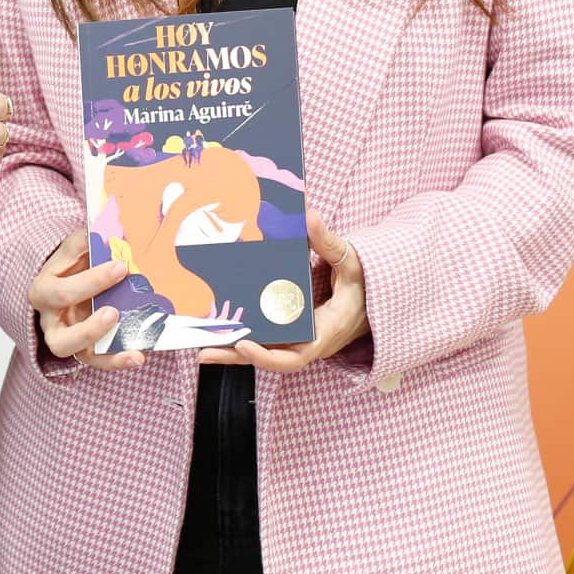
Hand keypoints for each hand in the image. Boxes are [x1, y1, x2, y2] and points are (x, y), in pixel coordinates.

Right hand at [29, 229, 145, 369]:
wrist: (68, 286)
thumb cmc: (71, 268)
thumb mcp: (73, 251)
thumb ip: (84, 242)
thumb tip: (104, 234)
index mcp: (44, 290)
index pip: (62, 290)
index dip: (92, 280)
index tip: (121, 267)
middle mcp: (50, 319)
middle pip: (59, 328)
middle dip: (90, 321)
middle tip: (116, 309)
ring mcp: (65, 337)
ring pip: (70, 349)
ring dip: (98, 344)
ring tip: (127, 339)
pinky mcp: (82, 351)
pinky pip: (96, 361)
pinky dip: (117, 360)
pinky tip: (139, 356)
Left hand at [199, 214, 364, 371]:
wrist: (372, 295)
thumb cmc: (365, 283)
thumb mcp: (351, 262)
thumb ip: (329, 242)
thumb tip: (308, 216)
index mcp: (325, 332)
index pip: (295, 357)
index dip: (268, 356)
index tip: (244, 344)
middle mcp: (308, 341)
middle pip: (269, 356)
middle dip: (236, 355)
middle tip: (205, 350)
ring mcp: (298, 337)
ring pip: (263, 347)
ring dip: (233, 345)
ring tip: (201, 340)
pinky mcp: (291, 328)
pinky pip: (266, 334)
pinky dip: (244, 330)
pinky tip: (219, 323)